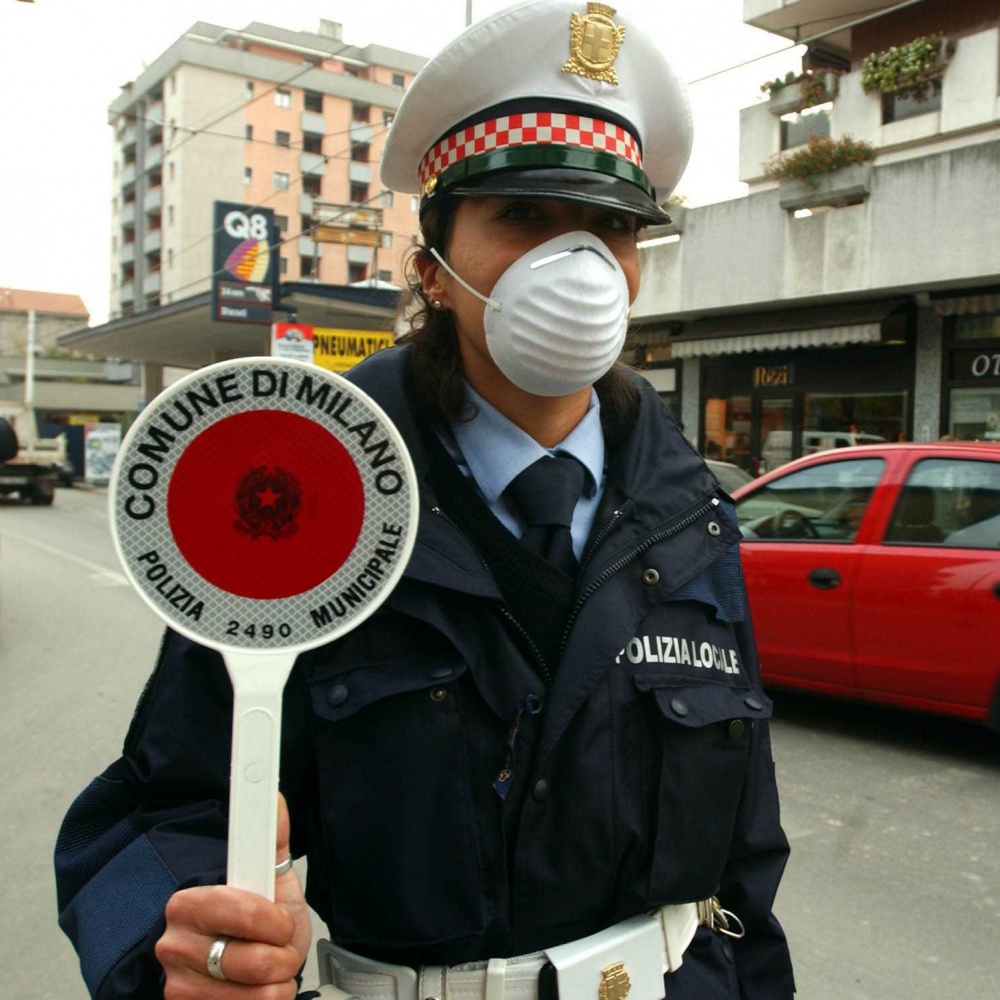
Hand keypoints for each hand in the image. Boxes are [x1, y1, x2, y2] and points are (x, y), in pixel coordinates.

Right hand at [155, 794, 311, 997]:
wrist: (247, 969)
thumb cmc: (260, 922)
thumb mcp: (270, 879)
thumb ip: (272, 838)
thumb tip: (273, 796)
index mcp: (189, 904)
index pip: (246, 915)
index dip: (276, 922)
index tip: (280, 922)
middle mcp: (174, 948)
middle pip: (257, 963)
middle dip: (282, 957)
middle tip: (275, 949)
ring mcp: (179, 989)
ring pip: (259, 998)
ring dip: (277, 987)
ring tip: (267, 973)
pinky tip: (255, 995)